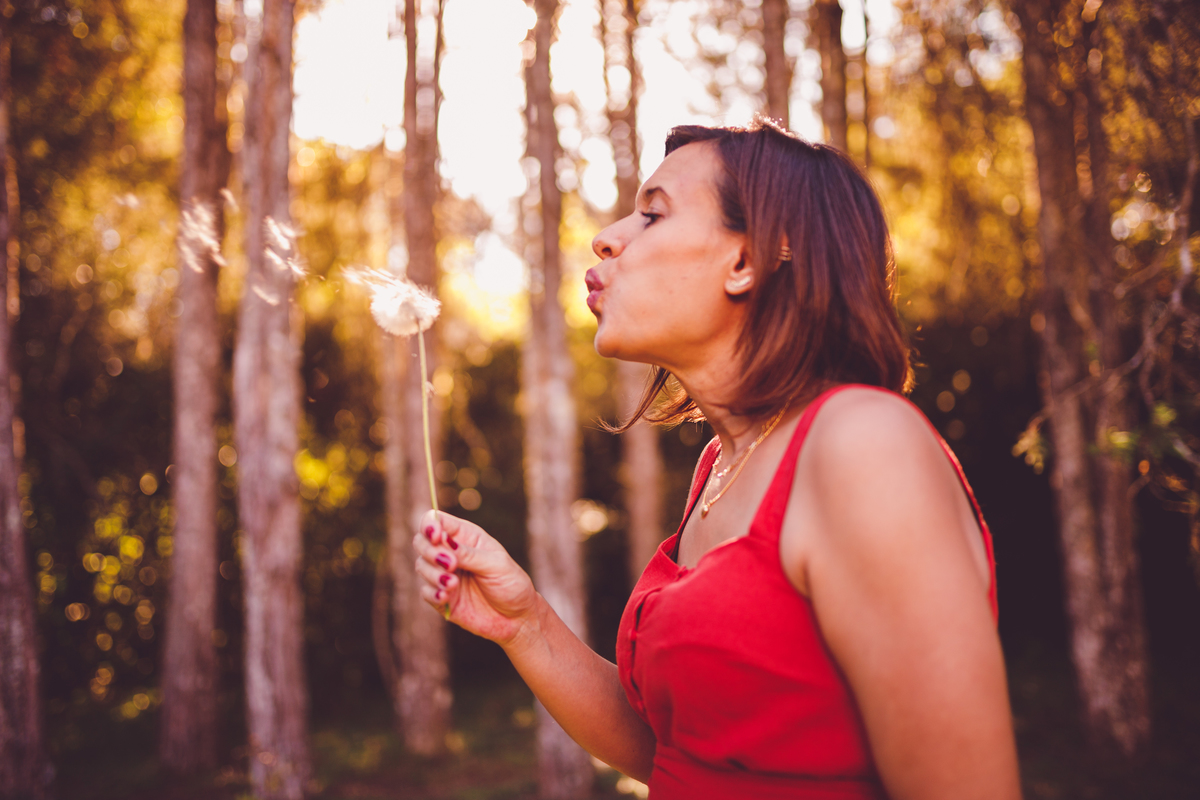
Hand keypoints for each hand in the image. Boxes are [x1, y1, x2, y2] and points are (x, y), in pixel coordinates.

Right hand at [413, 510, 539, 646]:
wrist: (517, 618)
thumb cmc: (511, 584)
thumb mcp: (496, 565)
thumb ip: (469, 554)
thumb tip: (444, 540)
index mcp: (466, 537)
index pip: (438, 521)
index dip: (430, 525)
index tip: (436, 537)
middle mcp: (451, 553)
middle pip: (422, 541)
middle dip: (430, 551)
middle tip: (451, 565)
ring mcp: (444, 575)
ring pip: (421, 566)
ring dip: (433, 574)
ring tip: (453, 585)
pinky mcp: (441, 597)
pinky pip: (425, 592)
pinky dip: (432, 593)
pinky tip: (446, 597)